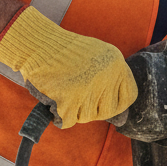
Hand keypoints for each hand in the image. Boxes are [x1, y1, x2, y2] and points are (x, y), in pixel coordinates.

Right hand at [0, 7, 137, 127]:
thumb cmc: (64, 53)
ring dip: (73, 110)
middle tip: (76, 93)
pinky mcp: (69, 100)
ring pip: (86, 117)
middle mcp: (107, 76)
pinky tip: (54, 97)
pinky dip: (58, 114)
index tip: (102, 101)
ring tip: (63, 89)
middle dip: (91, 108)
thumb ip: (111, 77)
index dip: (116, 103)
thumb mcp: (97, 56)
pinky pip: (67, 121)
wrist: (38, 44)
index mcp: (117, 63)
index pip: (129, 97)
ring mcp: (88, 88)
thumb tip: (122, 113)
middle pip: (107, 111)